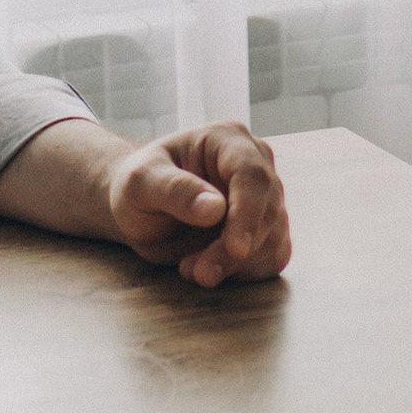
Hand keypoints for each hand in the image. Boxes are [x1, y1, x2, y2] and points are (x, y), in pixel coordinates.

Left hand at [105, 125, 291, 289]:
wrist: (142, 207)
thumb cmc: (140, 185)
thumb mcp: (140, 183)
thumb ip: (174, 191)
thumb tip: (216, 208)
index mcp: (227, 139)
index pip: (251, 175)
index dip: (247, 213)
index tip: (236, 249)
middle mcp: (256, 162)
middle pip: (266, 211)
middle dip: (234, 250)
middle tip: (197, 273)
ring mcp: (266, 196)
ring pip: (272, 238)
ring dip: (236, 265)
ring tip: (191, 268)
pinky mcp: (267, 228)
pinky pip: (272, 256)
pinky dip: (244, 272)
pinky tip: (211, 269)